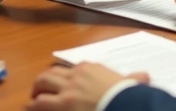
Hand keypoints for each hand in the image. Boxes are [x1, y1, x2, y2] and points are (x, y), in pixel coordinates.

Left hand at [27, 63, 149, 110]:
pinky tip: (30, 109)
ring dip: (35, 92)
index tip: (64, 85)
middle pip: (51, 73)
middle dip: (44, 82)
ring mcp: (67, 89)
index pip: (71, 69)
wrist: (124, 105)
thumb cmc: (127, 96)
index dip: (65, 78)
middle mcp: (75, 75)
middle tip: (41, 91)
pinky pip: (39, 103)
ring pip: (42, 83)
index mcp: (91, 69)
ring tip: (32, 100)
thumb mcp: (131, 84)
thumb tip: (145, 77)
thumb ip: (134, 79)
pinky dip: (32, 106)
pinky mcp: (61, 104)